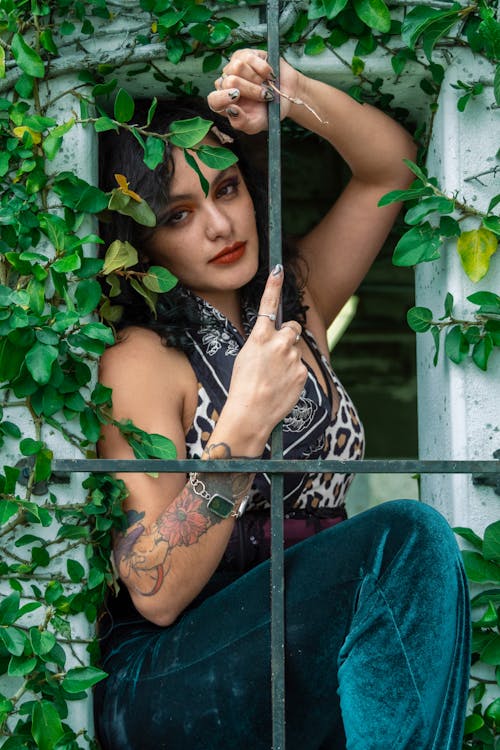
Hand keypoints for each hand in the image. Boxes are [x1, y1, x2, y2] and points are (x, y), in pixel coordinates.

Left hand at [206, 49, 299, 134]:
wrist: (288, 95)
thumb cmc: (270, 111)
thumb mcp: (257, 124)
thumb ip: (241, 123)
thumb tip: (230, 110)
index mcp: (225, 104)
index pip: (213, 99)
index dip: (223, 97)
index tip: (237, 97)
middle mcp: (226, 85)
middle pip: (230, 81)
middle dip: (251, 90)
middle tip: (264, 96)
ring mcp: (234, 68)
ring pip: (237, 67)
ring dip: (256, 78)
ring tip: (265, 84)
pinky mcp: (245, 55)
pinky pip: (249, 58)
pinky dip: (262, 68)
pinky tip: (267, 74)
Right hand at [224, 265, 307, 439]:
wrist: (251, 412)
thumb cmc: (241, 386)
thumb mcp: (245, 357)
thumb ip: (261, 344)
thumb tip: (273, 341)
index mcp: (260, 336)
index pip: (268, 305)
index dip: (273, 285)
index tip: (278, 269)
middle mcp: (279, 342)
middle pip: (292, 328)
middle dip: (288, 335)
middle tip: (277, 353)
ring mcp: (293, 357)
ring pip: (295, 350)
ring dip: (288, 359)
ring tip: (274, 377)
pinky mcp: (302, 372)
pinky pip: (299, 368)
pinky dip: (292, 375)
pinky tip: (281, 386)